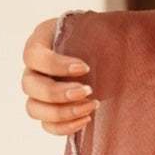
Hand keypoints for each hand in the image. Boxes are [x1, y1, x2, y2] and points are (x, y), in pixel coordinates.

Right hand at [21, 18, 96, 134]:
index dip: (55, 65)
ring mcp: (37, 91)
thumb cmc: (103, 35)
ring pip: (34, 109)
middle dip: (59, 93)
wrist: (107, 52)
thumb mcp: (102, 27)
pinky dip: (65, 127)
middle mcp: (33, 67)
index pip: (33, 55)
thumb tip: (124, 36)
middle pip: (30, 86)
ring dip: (61, 113)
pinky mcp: (48, 110)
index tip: (85, 68)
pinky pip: (47, 125)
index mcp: (41, 40)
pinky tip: (87, 119)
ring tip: (91, 107)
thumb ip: (107, 29)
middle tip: (88, 91)